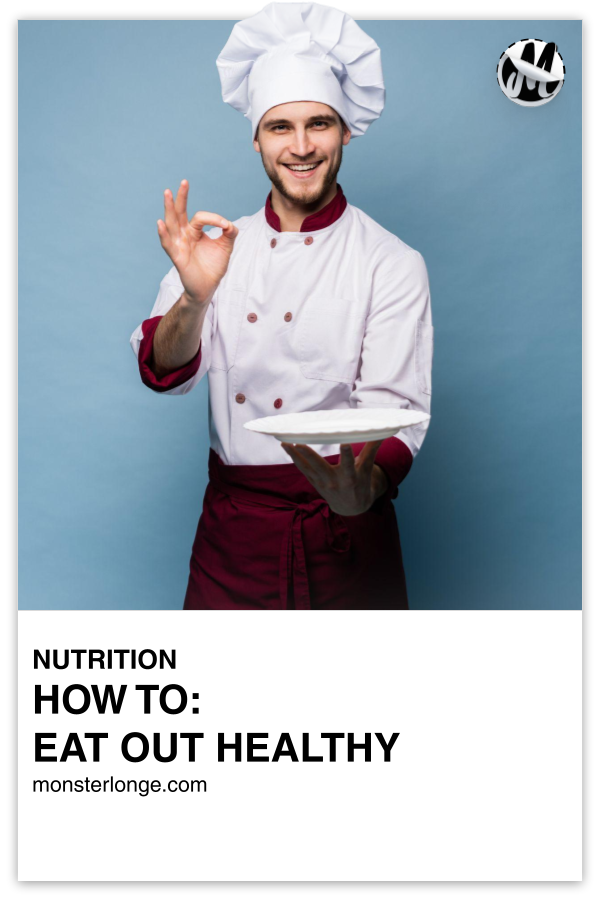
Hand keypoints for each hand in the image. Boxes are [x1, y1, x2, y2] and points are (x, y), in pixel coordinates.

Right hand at [157, 180, 238, 303]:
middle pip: (180, 213)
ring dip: (169, 208)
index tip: (226, 226)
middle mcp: (184, 235)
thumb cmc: (213, 267)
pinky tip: (160, 223)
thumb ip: (230, 233)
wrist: (208, 288)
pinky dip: (163, 234)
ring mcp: (179, 245)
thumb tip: (230, 224)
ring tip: (167, 193)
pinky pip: (168, 244)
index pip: (201, 217)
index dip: (214, 218)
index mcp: (194, 231)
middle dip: (182, 197)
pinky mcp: (177, 257)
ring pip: (172, 224)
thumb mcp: (225, 247)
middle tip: (184, 182)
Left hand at [281, 441, 387, 515]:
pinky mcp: (314, 482)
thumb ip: (372, 450)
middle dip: (310, 455)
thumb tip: (384, 432)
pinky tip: (286, 447)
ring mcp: (322, 483)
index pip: (349, 464)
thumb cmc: (361, 484)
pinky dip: (294, 459)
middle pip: (320, 467)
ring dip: (295, 456)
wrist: (351, 508)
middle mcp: (334, 481)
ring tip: (285, 443)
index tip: (345, 444)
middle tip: (300, 443)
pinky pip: (303, 470)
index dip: (347, 455)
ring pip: (307, 468)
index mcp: (350, 478)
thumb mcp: (367, 469)